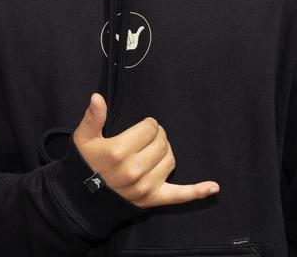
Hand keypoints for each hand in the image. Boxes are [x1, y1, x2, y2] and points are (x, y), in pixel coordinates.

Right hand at [72, 93, 218, 207]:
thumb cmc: (85, 164)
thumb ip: (92, 117)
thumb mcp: (83, 138)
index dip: (147, 125)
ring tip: (151, 153)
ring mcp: (145, 187)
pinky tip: (213, 186)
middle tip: (145, 139)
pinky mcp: (153, 199)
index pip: (149, 128)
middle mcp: (133, 170)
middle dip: (156, 136)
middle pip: (162, 142)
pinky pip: (180, 195)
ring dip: (165, 153)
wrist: (84, 198)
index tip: (140, 129)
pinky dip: (197, 191)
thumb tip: (97, 97)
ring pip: (170, 160)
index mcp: (118, 152)